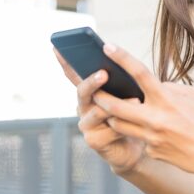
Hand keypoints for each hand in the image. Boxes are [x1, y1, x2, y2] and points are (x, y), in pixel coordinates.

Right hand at [53, 47, 146, 175]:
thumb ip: (120, 82)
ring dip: (114, 105)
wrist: (134, 146)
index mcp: (89, 92)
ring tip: (134, 99)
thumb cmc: (131, 116)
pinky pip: (109, 130)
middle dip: (92, 82)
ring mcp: (86, 124)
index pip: (73, 74)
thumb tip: (123, 65)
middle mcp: (83, 107)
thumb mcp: (126, 95)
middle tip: (103, 74)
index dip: (64, 61)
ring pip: (96, 111)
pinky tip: (134, 120)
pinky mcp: (93, 140)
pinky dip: (123, 124)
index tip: (58, 47)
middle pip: (82, 91)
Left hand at [90, 43, 193, 179]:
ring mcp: (151, 137)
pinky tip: (149, 132)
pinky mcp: (152, 151)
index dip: (121, 57)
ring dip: (112, 116)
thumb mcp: (191, 95)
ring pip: (118, 125)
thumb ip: (168, 88)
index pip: (139, 73)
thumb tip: (153, 84)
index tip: (108, 46)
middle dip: (100, 96)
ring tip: (111, 109)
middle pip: (115, 105)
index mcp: (166, 98)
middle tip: (94, 90)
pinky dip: (138, 132)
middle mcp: (155, 117)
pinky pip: (137, 138)